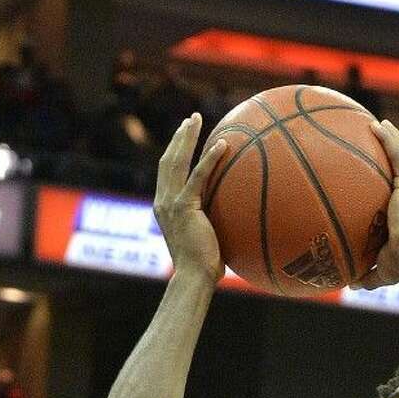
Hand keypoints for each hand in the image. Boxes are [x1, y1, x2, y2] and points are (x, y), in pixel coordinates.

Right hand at [153, 114, 228, 282]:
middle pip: (168, 160)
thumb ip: (212, 223)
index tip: (184, 136)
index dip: (175, 152)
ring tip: (197, 120)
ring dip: (187, 138)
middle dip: (179, 137)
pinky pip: (198, 177)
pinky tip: (222, 145)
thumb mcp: (206, 239)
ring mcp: (170, 203)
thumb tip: (235, 217)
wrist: (195, 278)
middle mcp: (163, 201)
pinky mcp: (183, 207)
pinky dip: (209, 159)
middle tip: (191, 119)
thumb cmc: (205, 267)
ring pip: (176, 161)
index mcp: (164, 207)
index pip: (167, 173)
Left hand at [356, 120, 398, 288]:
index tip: (384, 178)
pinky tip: (378, 125)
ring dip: (393, 139)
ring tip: (379, 125)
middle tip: (381, 142)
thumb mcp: (383, 271)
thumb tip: (352, 283)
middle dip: (395, 154)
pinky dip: (390, 139)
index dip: (395, 184)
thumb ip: (369, 275)